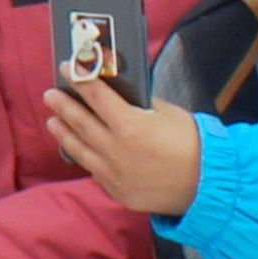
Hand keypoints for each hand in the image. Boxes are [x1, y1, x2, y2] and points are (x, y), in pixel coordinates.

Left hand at [44, 67, 201, 217]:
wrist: (208, 185)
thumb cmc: (192, 143)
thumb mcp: (166, 113)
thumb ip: (139, 105)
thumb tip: (120, 96)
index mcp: (129, 125)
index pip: (96, 96)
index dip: (79, 79)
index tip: (66, 67)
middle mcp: (115, 150)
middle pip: (81, 122)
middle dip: (63, 106)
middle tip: (50, 95)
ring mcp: (113, 174)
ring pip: (79, 150)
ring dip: (64, 133)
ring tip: (53, 121)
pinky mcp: (117, 191)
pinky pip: (94, 171)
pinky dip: (84, 156)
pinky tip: (77, 148)